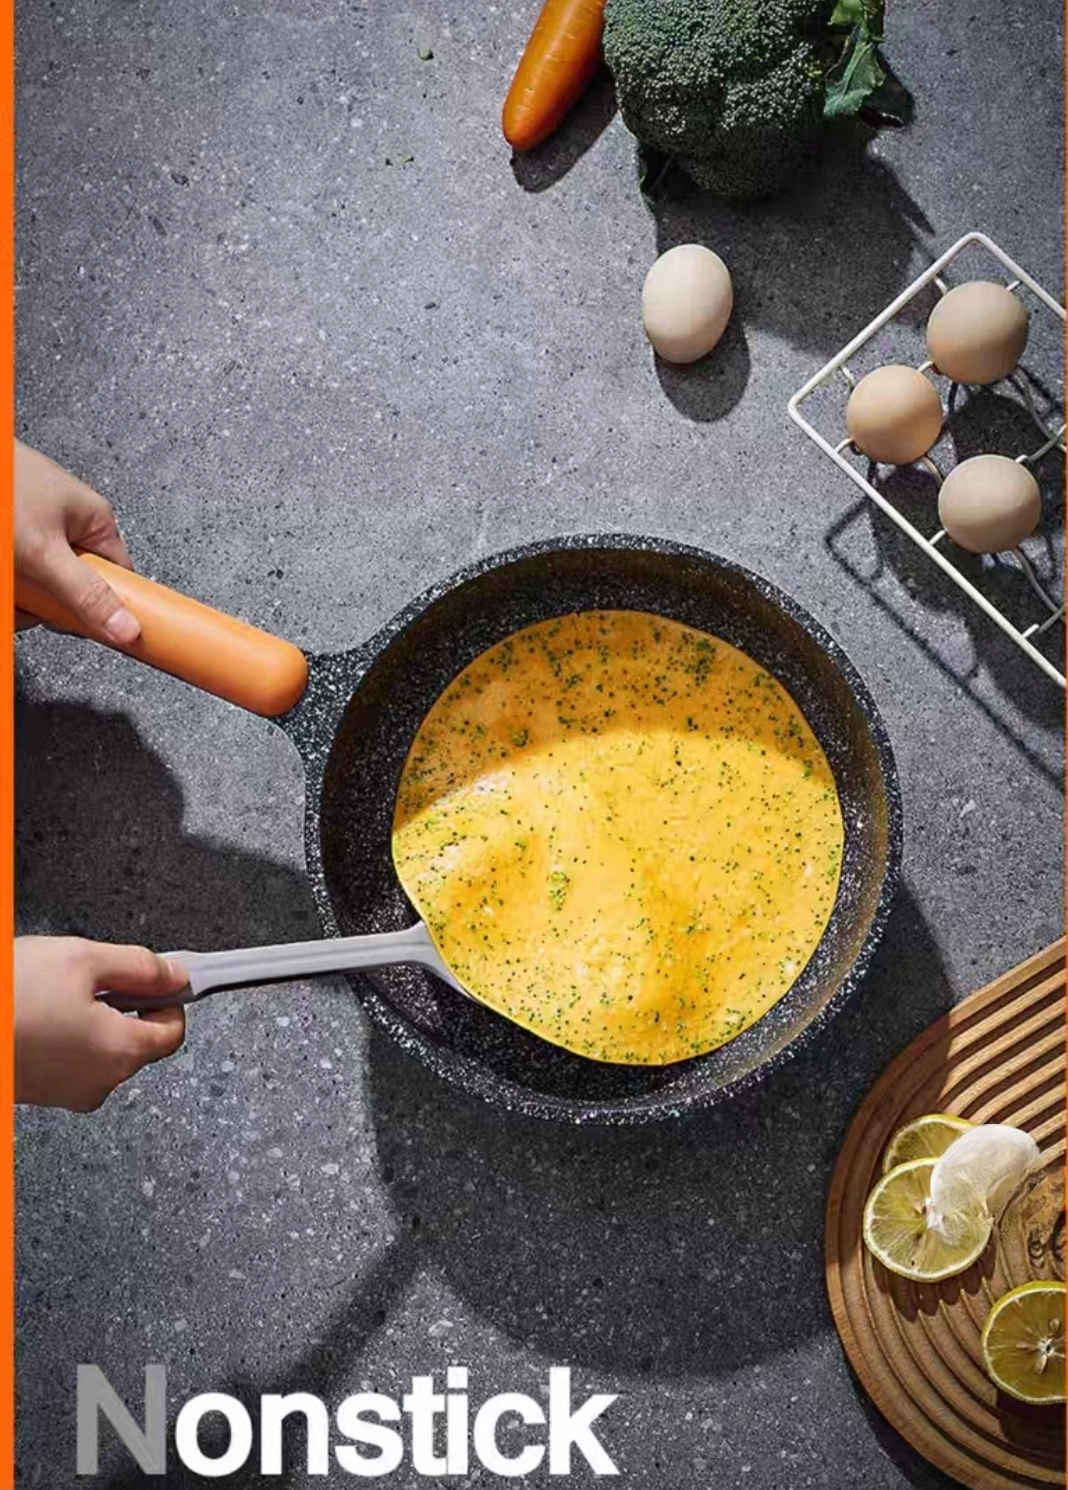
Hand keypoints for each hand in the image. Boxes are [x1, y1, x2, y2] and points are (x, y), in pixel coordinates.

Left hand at [14, 440, 140, 645]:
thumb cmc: (2, 490)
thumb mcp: (45, 553)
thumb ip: (86, 593)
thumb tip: (127, 628)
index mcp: (95, 521)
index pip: (118, 580)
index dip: (101, 608)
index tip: (81, 624)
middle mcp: (71, 524)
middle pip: (71, 588)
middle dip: (43, 603)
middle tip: (23, 596)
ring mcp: (39, 529)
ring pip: (39, 584)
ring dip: (19, 594)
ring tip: (6, 580)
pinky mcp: (16, 536)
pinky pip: (18, 574)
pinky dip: (8, 581)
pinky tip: (2, 576)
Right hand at [15, 937, 187, 1111]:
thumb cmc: (10, 998)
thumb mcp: (84, 959)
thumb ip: (141, 966)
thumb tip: (175, 973)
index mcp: (120, 1052)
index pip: (174, 1032)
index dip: (169, 1000)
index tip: (159, 980)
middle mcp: (98, 1083)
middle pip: (137, 1041)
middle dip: (125, 1005)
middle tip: (96, 977)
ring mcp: (66, 1092)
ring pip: (101, 1050)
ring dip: (92, 1020)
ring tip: (57, 993)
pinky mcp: (41, 1092)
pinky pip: (70, 1059)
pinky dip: (65, 1035)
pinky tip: (40, 1012)